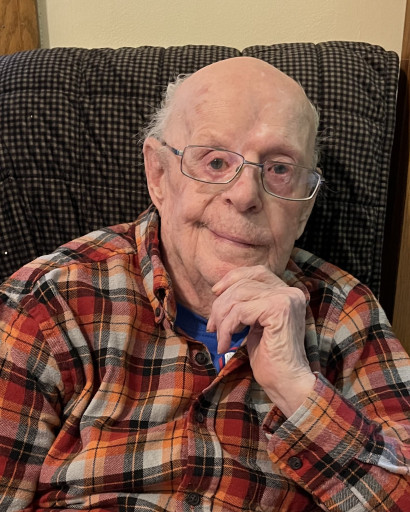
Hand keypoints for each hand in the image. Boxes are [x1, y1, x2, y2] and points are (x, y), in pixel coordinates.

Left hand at [207, 265, 315, 416]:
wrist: (286, 383)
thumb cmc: (269, 358)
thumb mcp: (255, 324)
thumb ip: (247, 303)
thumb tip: (219, 291)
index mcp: (287, 293)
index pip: (256, 272)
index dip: (232, 278)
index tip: (215, 293)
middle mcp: (290, 292)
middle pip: (243, 284)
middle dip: (221, 304)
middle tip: (211, 327)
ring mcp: (286, 299)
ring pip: (238, 296)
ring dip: (222, 319)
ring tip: (220, 339)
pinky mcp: (279, 309)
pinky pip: (239, 311)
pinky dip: (226, 329)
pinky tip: (226, 346)